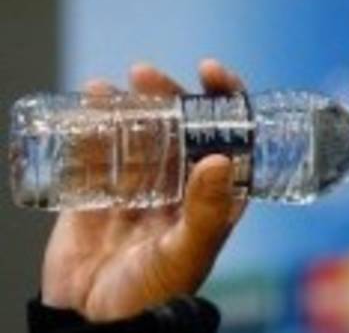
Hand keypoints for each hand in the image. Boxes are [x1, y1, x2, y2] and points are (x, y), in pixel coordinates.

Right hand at [40, 59, 246, 321]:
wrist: (96, 322)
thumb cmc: (156, 292)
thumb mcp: (189, 251)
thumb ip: (207, 210)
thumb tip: (222, 159)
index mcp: (214, 190)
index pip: (229, 132)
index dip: (225, 97)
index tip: (211, 70)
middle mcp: (180, 179)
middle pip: (179, 123)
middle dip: (167, 94)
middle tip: (146, 76)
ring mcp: (140, 182)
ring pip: (140, 130)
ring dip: (128, 104)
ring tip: (108, 89)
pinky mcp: (100, 190)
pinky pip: (99, 149)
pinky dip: (93, 124)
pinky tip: (88, 102)